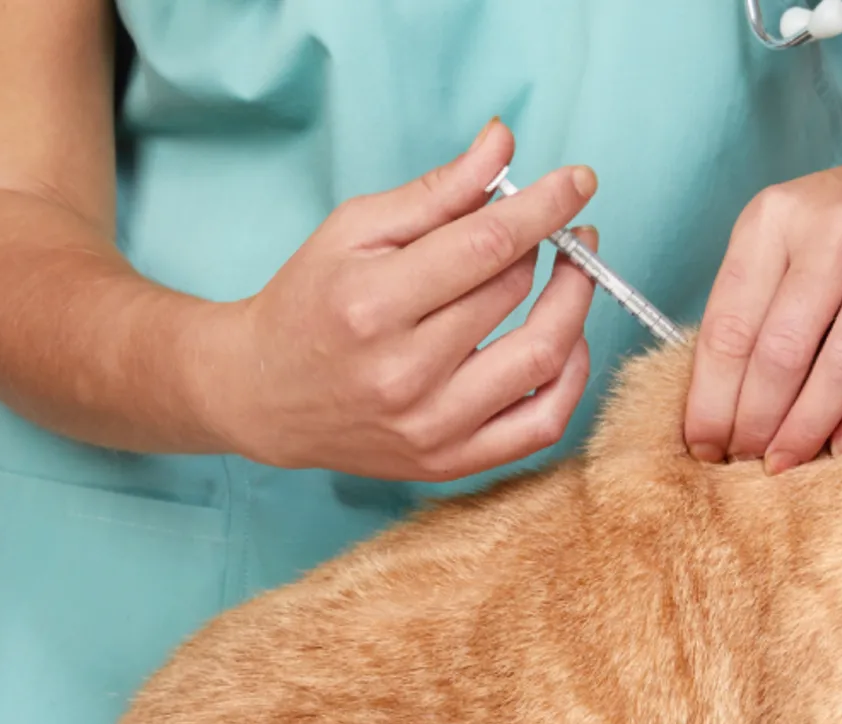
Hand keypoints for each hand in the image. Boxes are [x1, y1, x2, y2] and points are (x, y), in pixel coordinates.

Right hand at [180, 122, 600, 482]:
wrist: (262, 393)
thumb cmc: (309, 302)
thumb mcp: (354, 230)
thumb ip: (436, 190)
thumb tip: (502, 143)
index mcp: (373, 304)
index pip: (485, 245)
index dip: (543, 206)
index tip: (578, 181)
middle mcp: (404, 372)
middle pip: (512, 292)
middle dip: (549, 246)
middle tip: (555, 225)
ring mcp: (431, 425)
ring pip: (543, 358)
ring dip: (574, 303)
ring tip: (574, 271)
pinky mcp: (448, 462)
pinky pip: (541, 425)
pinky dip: (571, 378)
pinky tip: (567, 339)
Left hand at [684, 125, 841, 473]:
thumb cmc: (830, 222)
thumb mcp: (774, 238)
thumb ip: (746, 304)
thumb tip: (715, 403)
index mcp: (774, 220)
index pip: (730, 328)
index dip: (712, 398)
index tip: (702, 442)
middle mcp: (833, 234)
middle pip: (781, 352)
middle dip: (754, 421)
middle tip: (741, 460)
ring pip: (841, 365)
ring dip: (806, 427)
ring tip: (782, 462)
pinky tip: (840, 444)